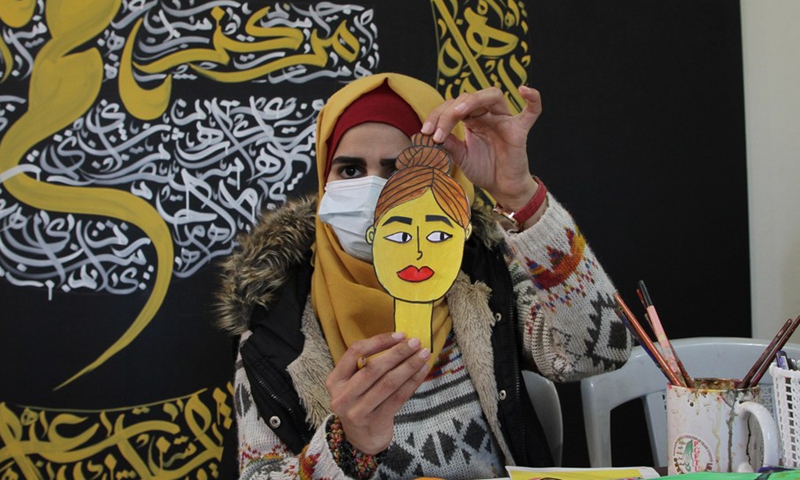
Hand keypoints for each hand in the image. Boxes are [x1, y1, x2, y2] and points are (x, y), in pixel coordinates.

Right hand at [326, 332, 430, 454]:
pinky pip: (398, 398)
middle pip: (373, 368)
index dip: (378, 341)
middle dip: (397, 353)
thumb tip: (399, 340)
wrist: (361, 440)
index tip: (399, 335)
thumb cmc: (360, 402)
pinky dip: (412, 382)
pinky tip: (422, 371)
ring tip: (423, 354)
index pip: (355, 352)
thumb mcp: (353, 384)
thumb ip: (366, 365)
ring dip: (408, 366)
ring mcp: (357, 411)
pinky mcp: (375, 422)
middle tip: (415, 342)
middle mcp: (342, 396)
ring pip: (388, 383)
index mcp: (334, 380)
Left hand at [421, 85, 542, 212]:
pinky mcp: (519, 130)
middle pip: (468, 98)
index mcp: (472, 118)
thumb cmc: (484, 169)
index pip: (453, 106)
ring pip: (492, 95)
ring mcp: (504, 120)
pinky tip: (524, 89)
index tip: (425, 132)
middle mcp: (487, 114)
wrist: (502, 188)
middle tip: (436, 131)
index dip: (437, 116)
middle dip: (449, 112)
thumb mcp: (461, 157)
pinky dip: (532, 98)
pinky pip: (532, 111)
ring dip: (473, 100)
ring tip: (458, 113)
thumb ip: (449, 144)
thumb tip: (430, 133)